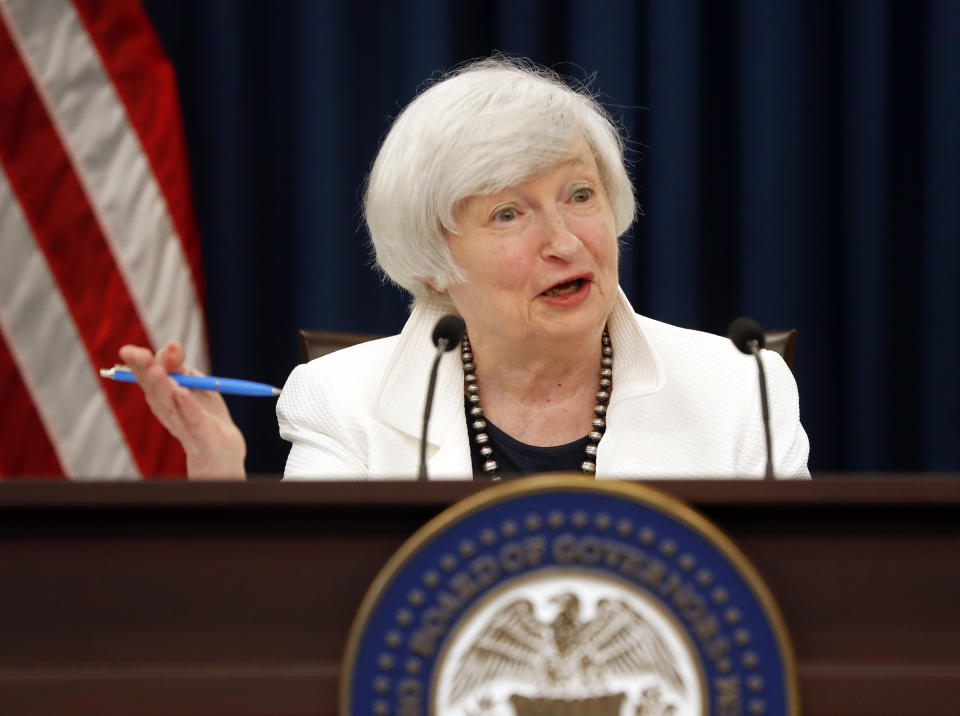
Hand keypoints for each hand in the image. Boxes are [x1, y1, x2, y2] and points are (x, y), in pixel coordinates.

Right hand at [118, 341, 246, 478]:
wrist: (220, 448)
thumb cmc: (202, 411)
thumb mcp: (193, 382)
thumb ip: (180, 365)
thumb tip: (172, 344)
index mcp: (161, 393)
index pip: (145, 374)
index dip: (139, 361)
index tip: (135, 349)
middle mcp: (165, 407)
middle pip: (152, 387)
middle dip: (144, 369)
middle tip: (139, 353)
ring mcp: (181, 421)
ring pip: (168, 401)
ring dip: (162, 385)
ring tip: (156, 370)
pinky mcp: (200, 432)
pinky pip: (192, 417)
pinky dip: (187, 405)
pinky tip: (182, 393)